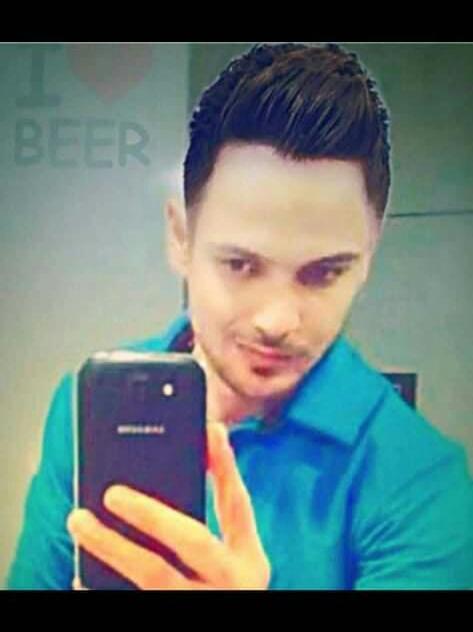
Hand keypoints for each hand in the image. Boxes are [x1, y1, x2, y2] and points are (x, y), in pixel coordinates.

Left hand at [67, 422, 270, 589]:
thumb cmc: (221, 589)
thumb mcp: (235, 558)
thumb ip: (222, 512)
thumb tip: (206, 443)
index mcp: (247, 563)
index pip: (238, 508)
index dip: (227, 467)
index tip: (209, 431)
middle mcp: (229, 585)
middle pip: (193, 541)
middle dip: (153, 511)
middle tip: (113, 492)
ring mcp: (198, 606)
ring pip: (153, 575)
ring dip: (111, 545)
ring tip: (79, 520)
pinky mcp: (168, 620)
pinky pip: (131, 604)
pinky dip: (100, 589)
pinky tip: (79, 575)